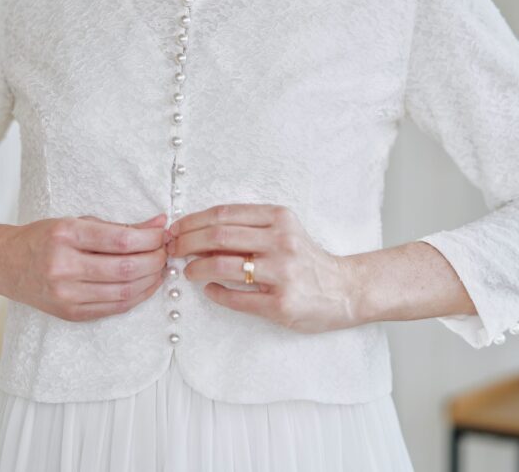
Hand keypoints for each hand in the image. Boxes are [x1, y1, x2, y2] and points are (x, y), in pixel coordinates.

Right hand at [0, 212, 168, 322]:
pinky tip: (146, 285)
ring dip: (151, 280)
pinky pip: (113, 308)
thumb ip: (118, 226)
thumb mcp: (77, 222)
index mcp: (65, 235)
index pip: (121, 240)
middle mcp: (63, 266)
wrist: (6, 264)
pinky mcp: (70, 313)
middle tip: (166, 251)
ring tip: (160, 268)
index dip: (150, 238)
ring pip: (123, 292)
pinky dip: (137, 297)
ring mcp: (65, 294)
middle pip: (126, 269)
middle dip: (155, 260)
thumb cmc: (44, 238)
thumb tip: (159, 223)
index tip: (163, 233)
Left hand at [166, 204, 358, 333]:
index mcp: (280, 218)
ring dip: (196, 268)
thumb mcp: (284, 231)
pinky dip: (215, 293)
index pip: (224, 214)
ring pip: (222, 266)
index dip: (192, 221)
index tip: (175, 229)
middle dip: (186, 242)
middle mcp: (282, 242)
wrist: (345, 289)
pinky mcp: (281, 304)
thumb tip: (199, 232)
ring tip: (188, 271)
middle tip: (173, 250)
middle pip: (218, 236)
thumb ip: (249, 228)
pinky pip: (236, 298)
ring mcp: (282, 274)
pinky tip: (209, 290)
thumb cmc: (307, 259)